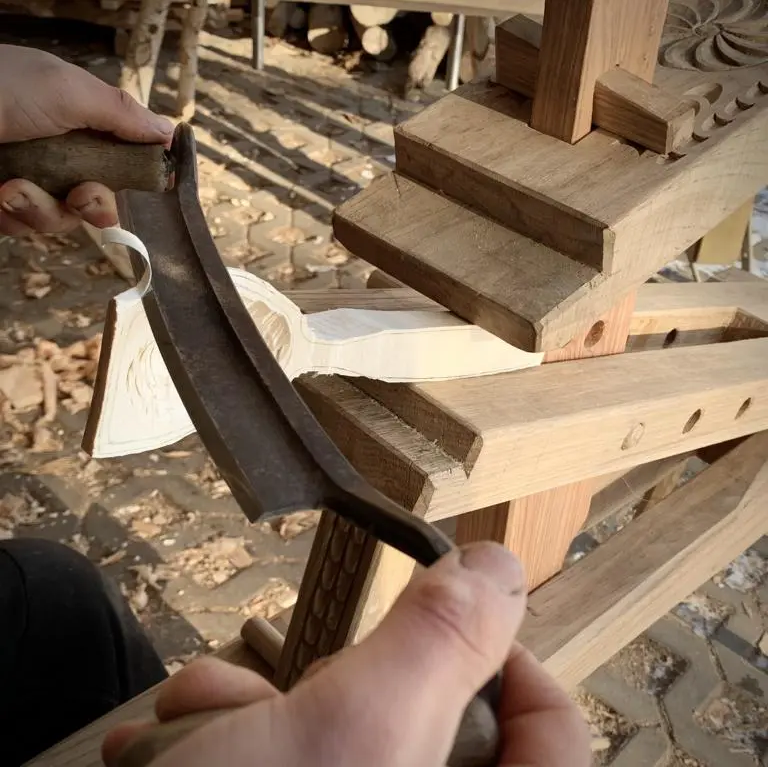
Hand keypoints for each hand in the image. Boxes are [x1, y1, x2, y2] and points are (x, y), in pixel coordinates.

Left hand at [0, 44, 172, 235]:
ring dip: (42, 209)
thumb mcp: (68, 90)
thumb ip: (121, 114)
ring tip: (11, 188)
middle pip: (97, 199)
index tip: (148, 183)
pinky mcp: (1, 204)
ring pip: (61, 220)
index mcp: (75, 122)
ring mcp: (27, 180)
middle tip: (80, 195)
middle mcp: (55, 154)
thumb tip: (168, 131)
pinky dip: (12, 214)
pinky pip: (24, 227)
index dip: (134, 175)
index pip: (120, 157)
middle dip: (93, 204)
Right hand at [103, 543, 589, 766]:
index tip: (448, 618)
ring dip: (252, 706)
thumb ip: (439, 642)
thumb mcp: (352, 732)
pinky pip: (278, 754)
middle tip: (280, 691)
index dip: (507, 660)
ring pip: (330, 730)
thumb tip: (500, 568)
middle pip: (420, 717)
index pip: (550, 728)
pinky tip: (174, 745)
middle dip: (329, 684)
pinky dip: (223, 736)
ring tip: (195, 720)